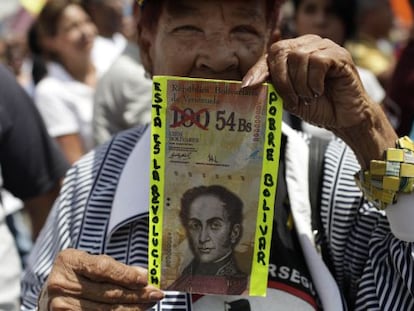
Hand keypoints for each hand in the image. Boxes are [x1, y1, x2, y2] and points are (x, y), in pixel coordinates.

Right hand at [38, 249, 163, 310]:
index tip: (146, 279)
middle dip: (136, 294)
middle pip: (107, 293)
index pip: (103, 268)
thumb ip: (115, 268)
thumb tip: (145, 276)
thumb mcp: (90, 262)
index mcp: (69, 260)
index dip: (126, 275)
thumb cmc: (77, 274)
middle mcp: (62, 284)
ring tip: (149, 303)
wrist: (50, 294)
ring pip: (106, 310)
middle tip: (156, 293)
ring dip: (132, 308)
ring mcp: (61, 305)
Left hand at [243, 34, 370, 129]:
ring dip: (301, 85)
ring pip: (299, 57)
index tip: (247, 86)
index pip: (271, 54)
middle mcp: (309, 44)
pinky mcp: (339, 55)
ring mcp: (325, 47)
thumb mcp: (289, 97)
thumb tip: (250, 83)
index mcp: (295, 51)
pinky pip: (317, 62)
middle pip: (282, 52)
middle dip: (282, 81)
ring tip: (310, 96)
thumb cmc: (318, 106)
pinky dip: (314, 82)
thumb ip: (273, 86)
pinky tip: (320, 90)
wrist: (343, 119)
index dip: (258, 70)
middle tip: (293, 99)